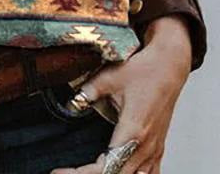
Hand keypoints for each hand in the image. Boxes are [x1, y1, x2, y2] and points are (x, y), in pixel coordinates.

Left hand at [50, 16, 191, 173]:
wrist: (169, 67)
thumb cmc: (143, 71)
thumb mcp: (109, 78)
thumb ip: (87, 92)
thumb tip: (71, 104)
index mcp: (133, 131)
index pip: (106, 166)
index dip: (83, 173)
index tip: (61, 171)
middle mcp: (146, 146)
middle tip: (69, 171)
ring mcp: (154, 149)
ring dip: (112, 173)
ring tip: (89, 168)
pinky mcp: (158, 147)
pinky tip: (119, 170)